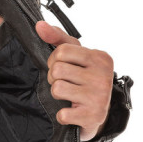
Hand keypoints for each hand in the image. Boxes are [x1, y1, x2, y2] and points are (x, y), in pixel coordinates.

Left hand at [36, 20, 113, 140]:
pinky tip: (72, 111)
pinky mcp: (92, 116)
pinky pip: (62, 114)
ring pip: (57, 89)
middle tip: (65, 83)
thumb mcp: (77, 56)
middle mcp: (103, 76)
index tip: (62, 67)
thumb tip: (39, 25)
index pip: (62, 51)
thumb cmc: (86, 79)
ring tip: (69, 95)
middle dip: (54, 77)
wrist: (99, 112)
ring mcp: (99, 97)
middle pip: (57, 70)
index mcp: (100, 57)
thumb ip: (58, 38)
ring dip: (57, 94)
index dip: (54, 60)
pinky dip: (62, 115)